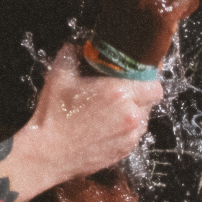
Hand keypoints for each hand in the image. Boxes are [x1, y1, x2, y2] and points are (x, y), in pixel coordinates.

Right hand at [20, 44, 162, 192]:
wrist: (47, 154)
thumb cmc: (53, 115)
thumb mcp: (59, 76)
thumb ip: (72, 55)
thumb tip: (77, 47)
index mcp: (119, 93)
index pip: (155, 85)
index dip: (149, 79)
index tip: (140, 76)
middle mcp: (130, 116)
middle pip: (151, 102)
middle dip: (140, 95)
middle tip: (122, 92)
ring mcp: (129, 137)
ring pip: (143, 120)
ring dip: (134, 113)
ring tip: (112, 111)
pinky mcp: (123, 153)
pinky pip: (133, 137)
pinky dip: (126, 130)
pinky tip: (106, 127)